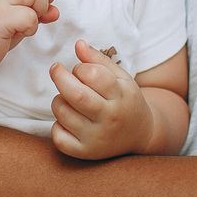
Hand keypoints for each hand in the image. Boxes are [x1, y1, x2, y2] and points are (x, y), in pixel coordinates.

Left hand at [49, 39, 154, 159]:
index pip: (93, 75)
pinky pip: (59, 137)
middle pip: (75, 95)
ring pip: (63, 113)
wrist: (140, 135)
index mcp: (121, 96)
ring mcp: (97, 138)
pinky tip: (68, 121)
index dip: (80, 68)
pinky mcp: (85, 153)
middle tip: (56, 69)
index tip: (78, 69)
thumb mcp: (120, 77)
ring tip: (69, 99)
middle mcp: (110, 118)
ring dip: (59, 100)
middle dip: (59, 77)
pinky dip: (57, 126)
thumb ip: (98, 60)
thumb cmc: (125, 100)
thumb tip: (78, 44)